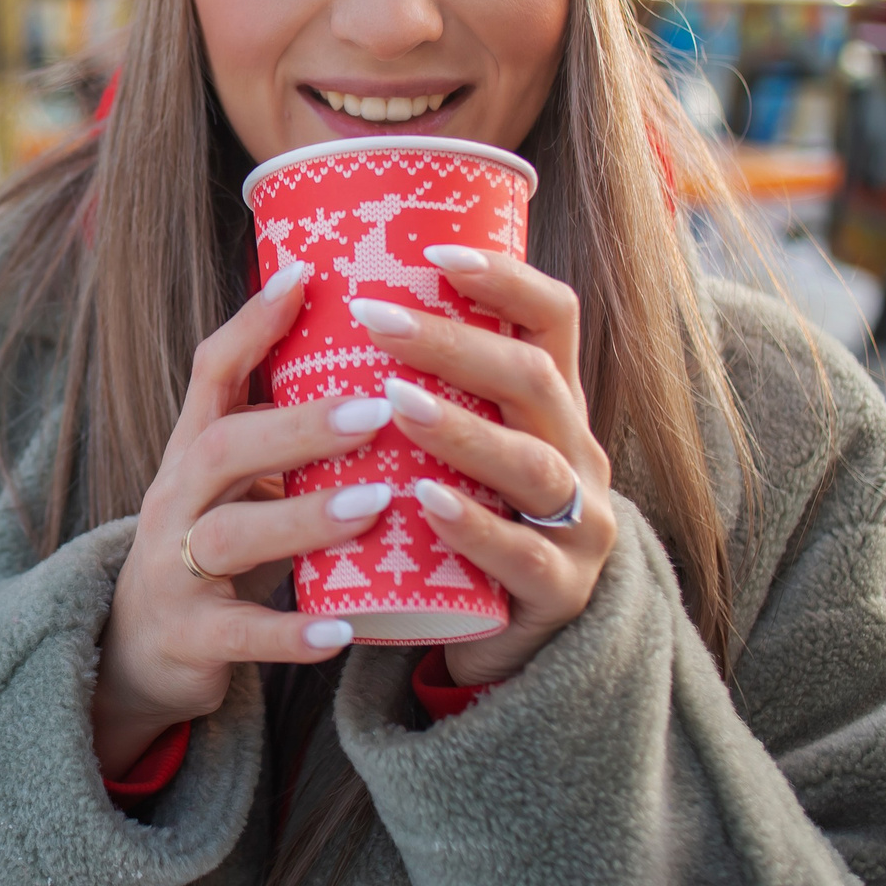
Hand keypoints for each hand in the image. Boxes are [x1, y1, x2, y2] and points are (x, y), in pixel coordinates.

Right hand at [91, 262, 400, 777]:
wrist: (136, 651)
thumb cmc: (211, 547)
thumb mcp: (235, 483)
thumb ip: (288, 435)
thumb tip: (389, 363)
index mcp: (192, 451)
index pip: (212, 371)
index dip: (253, 323)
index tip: (307, 276)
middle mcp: (175, 499)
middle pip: (223, 447)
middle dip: (298, 426)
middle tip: (377, 409)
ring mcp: (175, 568)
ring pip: (227, 535)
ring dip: (301, 519)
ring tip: (373, 506)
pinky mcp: (188, 636)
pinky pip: (236, 634)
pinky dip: (287, 633)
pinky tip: (339, 633)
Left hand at [346, 245, 615, 686]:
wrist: (506, 635)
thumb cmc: (461, 516)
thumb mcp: (455, 444)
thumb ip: (415, 383)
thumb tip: (309, 295)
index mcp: (550, 404)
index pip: (552, 318)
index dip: (504, 278)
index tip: (433, 250)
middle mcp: (577, 451)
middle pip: (532, 380)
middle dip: (452, 344)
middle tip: (373, 319)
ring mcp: (577, 523)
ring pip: (531, 464)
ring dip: (460, 429)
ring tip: (394, 402)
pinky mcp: (558, 591)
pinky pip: (522, 554)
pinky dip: (474, 525)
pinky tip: (426, 503)